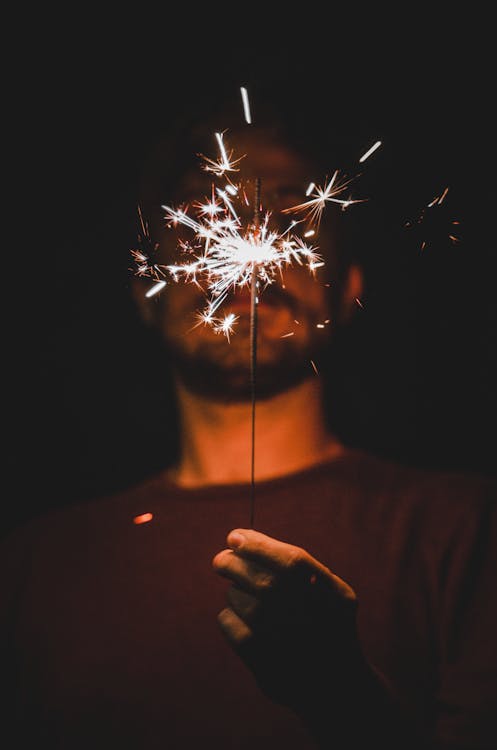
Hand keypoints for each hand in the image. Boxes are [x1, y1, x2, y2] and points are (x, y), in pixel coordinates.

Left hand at [212, 528, 365, 713]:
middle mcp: (308, 617)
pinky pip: (228, 621)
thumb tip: (244, 539)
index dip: (259, 544)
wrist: (335, 684)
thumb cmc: (328, 625)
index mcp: (331, 595)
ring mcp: (284, 640)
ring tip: (248, 600)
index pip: (291, 560)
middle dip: (232, 563)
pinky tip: (243, 620)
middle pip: (260, 579)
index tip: (234, 536)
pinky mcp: (260, 659)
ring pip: (238, 598)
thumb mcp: (333, 593)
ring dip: (235, 593)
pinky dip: (229, 616)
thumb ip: (301, 566)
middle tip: (221, 561)